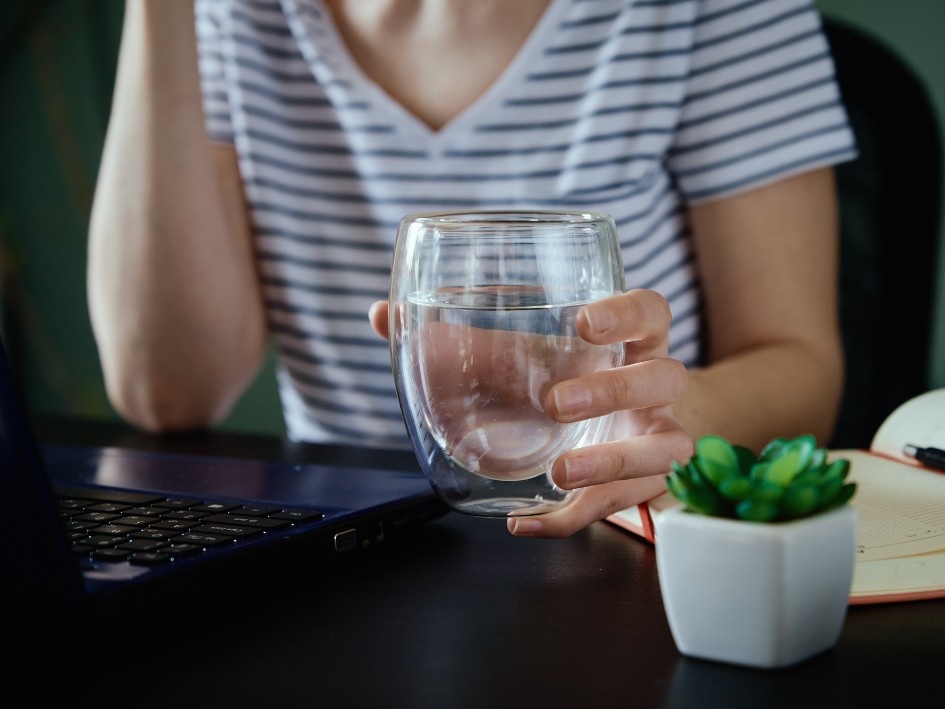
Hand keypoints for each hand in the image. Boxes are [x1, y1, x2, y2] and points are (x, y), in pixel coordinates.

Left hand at [368, 289, 693, 537]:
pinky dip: (572, 518)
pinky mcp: (643, 485)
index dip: (627, 315)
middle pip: (665, 377)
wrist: (612, 427)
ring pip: (668, 449)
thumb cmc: (559, 378)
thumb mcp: (517, 354)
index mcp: (629, 340)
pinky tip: (526, 522)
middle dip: (616, 390)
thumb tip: (383, 315)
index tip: (584, 322)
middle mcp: (652, 387)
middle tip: (557, 404)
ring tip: (561, 473)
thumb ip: (453, 336)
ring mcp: (654, 437)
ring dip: (614, 462)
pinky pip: (623, 508)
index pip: (651, 312)